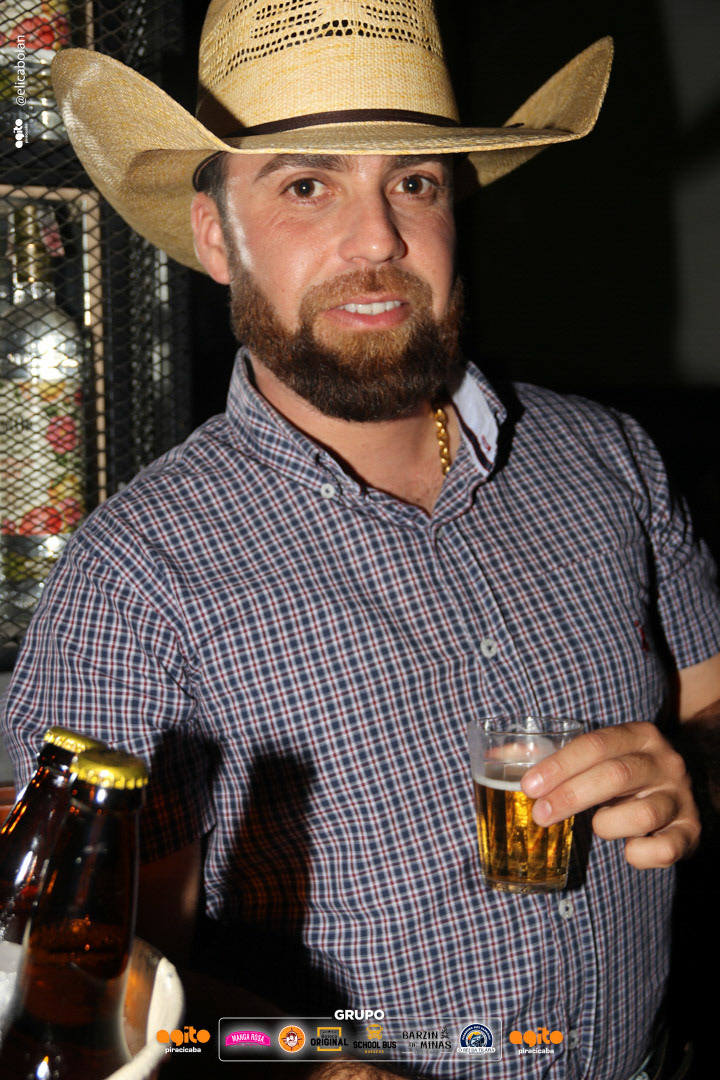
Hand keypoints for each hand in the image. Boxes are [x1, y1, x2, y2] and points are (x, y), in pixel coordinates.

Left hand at [521, 722, 699, 867]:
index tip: (528, 786)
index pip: (596, 744)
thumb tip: (495, 757)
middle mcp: (665, 762)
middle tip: (540, 814)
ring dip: (608, 825)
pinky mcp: (692, 832)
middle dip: (571, 796)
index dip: (560, 766)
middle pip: (615, 775)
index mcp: (638, 736)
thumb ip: (554, 757)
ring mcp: (681, 797)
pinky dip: (639, 854)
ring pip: (642, 814)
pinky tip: (628, 849)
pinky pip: (665, 849)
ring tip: (599, 825)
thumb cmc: (623, 773)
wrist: (687, 786)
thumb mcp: (599, 755)